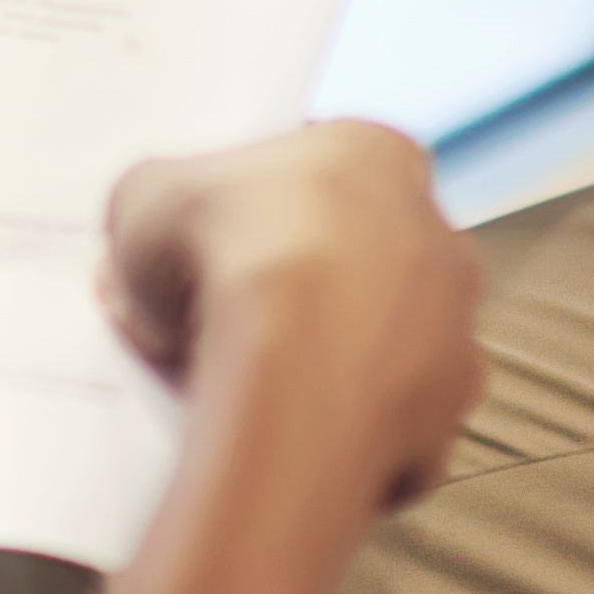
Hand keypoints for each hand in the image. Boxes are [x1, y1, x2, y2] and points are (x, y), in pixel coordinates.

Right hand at [100, 124, 483, 512]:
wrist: (293, 371)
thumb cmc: (238, 261)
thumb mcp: (146, 198)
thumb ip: (152, 208)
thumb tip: (142, 249)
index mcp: (376, 153)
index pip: (319, 170)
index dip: (252, 208)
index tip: (206, 240)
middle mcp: (436, 235)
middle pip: (358, 257)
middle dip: (296, 286)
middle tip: (217, 319)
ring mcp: (452, 329)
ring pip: (382, 343)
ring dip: (326, 361)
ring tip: (243, 386)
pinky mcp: (445, 415)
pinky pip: (390, 424)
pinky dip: (342, 434)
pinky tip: (285, 440)